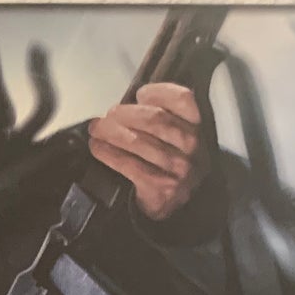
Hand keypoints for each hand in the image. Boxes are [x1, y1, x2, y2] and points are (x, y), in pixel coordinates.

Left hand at [88, 80, 206, 220]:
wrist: (172, 203)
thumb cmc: (168, 162)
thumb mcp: (175, 136)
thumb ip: (160, 115)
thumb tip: (124, 104)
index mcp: (197, 126)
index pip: (182, 98)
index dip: (158, 92)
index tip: (139, 94)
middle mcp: (192, 146)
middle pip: (153, 119)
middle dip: (123, 114)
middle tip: (106, 116)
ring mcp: (179, 168)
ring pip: (137, 141)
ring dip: (110, 133)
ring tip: (96, 130)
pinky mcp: (162, 186)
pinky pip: (129, 164)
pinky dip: (108, 153)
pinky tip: (98, 148)